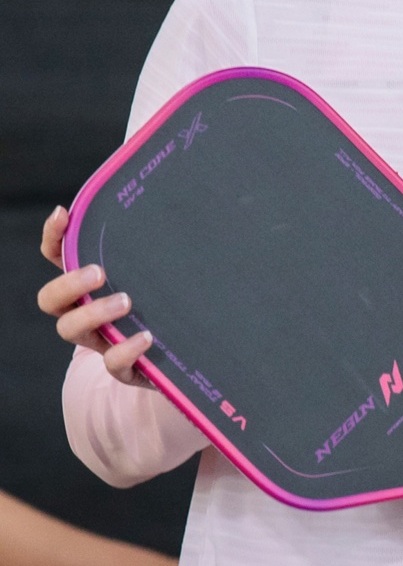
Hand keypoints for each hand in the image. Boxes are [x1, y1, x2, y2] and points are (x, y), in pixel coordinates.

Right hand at [36, 206, 154, 387]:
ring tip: (126, 301)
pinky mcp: (126, 367)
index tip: (63, 214)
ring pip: (70, 330)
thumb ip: (152, 245)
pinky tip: (146, 337)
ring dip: (93, 313)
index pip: (57, 257)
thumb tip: (166, 198)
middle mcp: (87, 312)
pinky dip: (126, 351)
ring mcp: (102, 341)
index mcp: (90, 286)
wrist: (187, 355)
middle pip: (51, 299)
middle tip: (98, 272)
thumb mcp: (159, 270)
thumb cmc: (167, 302)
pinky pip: (113, 364)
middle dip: (68, 283)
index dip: (53, 238)